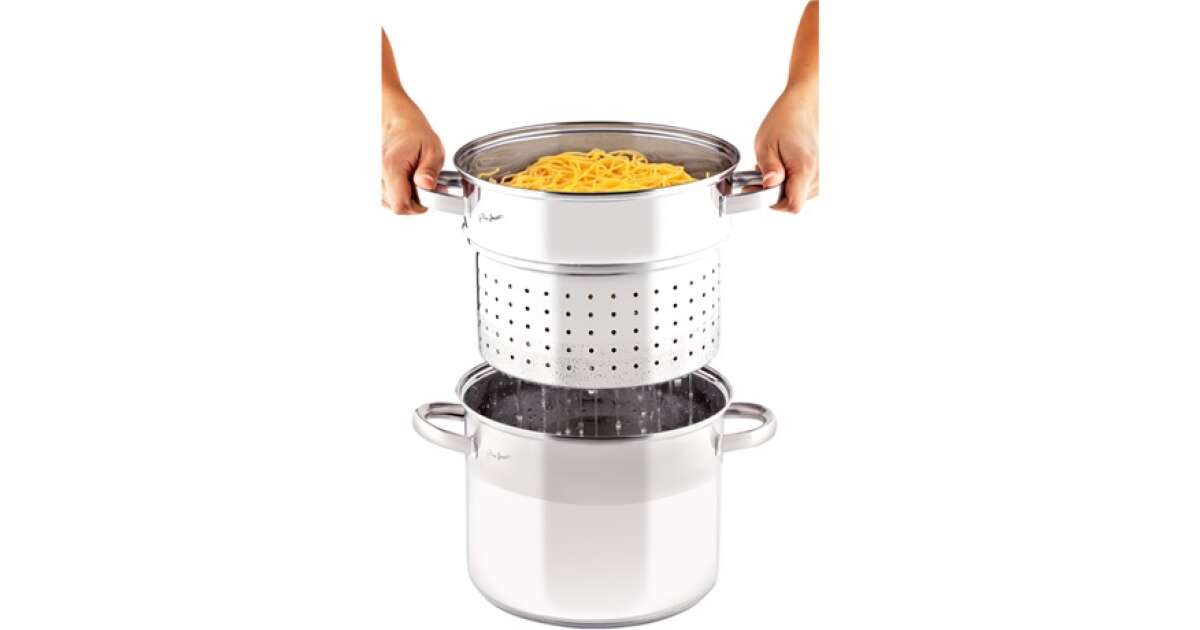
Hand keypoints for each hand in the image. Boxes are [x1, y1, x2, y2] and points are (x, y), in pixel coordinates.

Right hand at [381, 95, 443, 214]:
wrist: (401, 124)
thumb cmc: (416, 134)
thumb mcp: (432, 149)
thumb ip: (429, 170)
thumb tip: (427, 185)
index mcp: (393, 168)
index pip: (400, 204)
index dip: (418, 206)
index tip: (427, 193)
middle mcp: (380, 175)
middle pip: (396, 207)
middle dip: (414, 202)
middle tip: (424, 184)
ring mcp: (377, 179)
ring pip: (391, 204)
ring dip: (407, 198)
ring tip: (415, 180)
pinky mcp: (378, 181)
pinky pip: (389, 198)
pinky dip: (400, 194)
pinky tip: (408, 181)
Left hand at [754, 85, 818, 212]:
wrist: (803, 105)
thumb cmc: (785, 120)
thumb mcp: (766, 144)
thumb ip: (769, 169)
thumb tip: (768, 186)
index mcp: (805, 169)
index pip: (793, 205)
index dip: (772, 202)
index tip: (762, 188)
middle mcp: (818, 176)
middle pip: (793, 202)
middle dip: (774, 192)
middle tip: (763, 172)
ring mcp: (821, 175)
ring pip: (797, 196)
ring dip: (782, 186)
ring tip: (776, 165)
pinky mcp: (820, 173)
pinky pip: (803, 188)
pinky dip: (791, 181)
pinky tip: (785, 166)